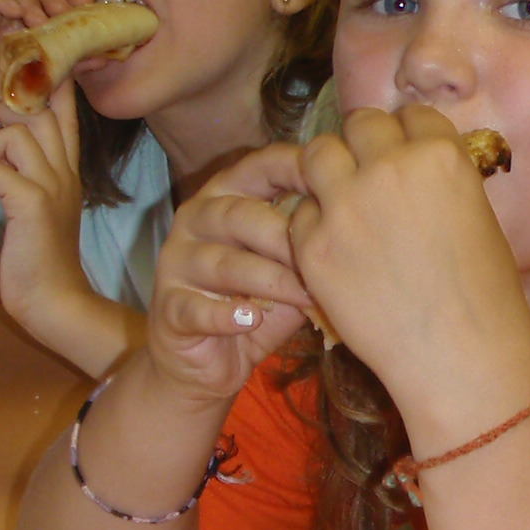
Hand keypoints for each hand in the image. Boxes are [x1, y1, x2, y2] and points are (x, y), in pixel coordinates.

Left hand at [0, 80, 92, 331]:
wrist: (54, 302)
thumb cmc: (41, 262)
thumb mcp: (40, 211)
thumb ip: (28, 179)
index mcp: (67, 170)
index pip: (65, 110)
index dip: (44, 82)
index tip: (16, 76)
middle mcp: (65, 170)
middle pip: (40, 107)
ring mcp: (52, 185)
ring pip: (15, 132)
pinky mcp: (33, 203)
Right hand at [140, 142, 318, 408]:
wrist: (205, 362)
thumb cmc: (254, 305)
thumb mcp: (289, 272)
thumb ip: (311, 245)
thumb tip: (361, 227)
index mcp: (225, 197)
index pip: (257, 166)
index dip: (297, 170)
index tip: (336, 186)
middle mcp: (194, 220)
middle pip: (241, 216)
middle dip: (289, 239)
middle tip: (329, 263)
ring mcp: (176, 264)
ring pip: (225, 264)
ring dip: (271, 281)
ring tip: (307, 298)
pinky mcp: (168, 308)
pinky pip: (197, 308)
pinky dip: (227, 316)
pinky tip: (252, 319)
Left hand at [286, 104, 529, 410]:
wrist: (460, 357)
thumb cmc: (485, 295)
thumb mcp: (478, 218)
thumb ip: (441, 181)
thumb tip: (416, 170)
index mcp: (439, 156)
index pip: (410, 115)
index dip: (407, 135)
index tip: (405, 154)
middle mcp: (388, 169)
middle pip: (359, 123)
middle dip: (365, 144)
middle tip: (369, 174)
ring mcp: (345, 207)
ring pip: (317, 154)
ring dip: (328, 171)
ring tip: (341, 200)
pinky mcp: (313, 247)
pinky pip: (300, 214)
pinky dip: (313, 225)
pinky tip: (335, 249)